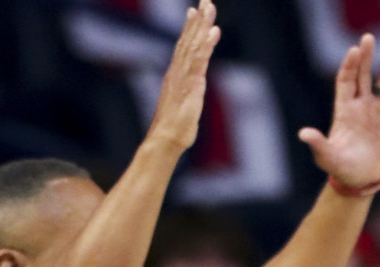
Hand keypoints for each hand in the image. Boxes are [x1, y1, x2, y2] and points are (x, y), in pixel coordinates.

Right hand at [147, 0, 220, 149]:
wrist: (167, 140)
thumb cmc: (176, 128)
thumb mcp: (186, 106)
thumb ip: (190, 94)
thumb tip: (195, 87)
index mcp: (177, 75)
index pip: (185, 46)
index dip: (191, 28)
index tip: (196, 10)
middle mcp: (178, 71)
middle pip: (189, 40)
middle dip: (198, 20)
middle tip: (206, 0)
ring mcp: (183, 77)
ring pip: (193, 46)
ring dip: (202, 26)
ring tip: (209, 9)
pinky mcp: (191, 85)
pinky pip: (199, 61)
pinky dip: (206, 46)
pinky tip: (213, 33)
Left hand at [299, 35, 379, 190]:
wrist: (362, 180)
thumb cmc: (341, 168)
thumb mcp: (328, 157)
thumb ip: (318, 144)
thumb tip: (304, 134)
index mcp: (344, 110)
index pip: (346, 80)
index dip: (350, 65)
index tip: (355, 50)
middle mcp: (361, 106)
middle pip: (364, 75)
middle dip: (367, 57)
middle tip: (370, 37)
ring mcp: (378, 111)